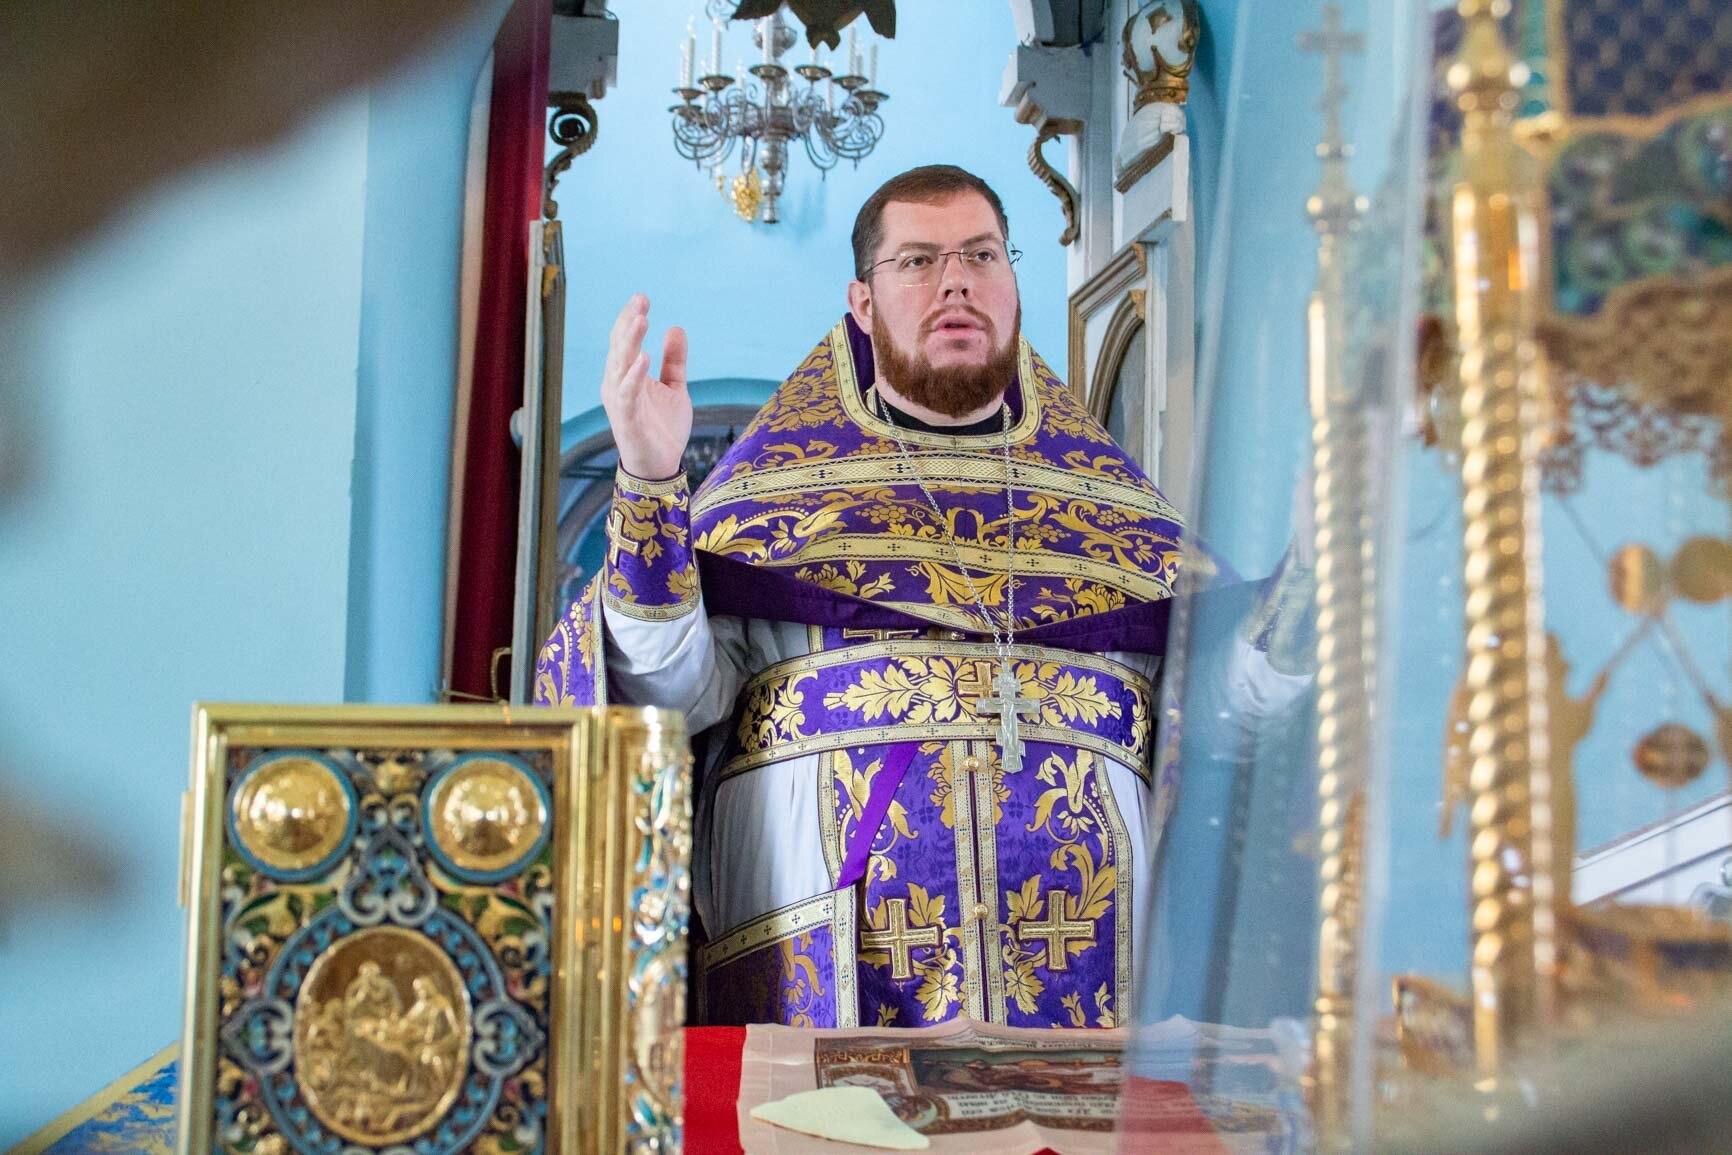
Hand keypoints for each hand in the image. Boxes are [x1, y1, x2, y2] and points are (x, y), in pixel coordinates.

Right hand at [601, 294, 691, 480]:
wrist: (661, 466)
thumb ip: (675, 360)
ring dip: (630, 342)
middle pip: (619, 347)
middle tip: (641, 300)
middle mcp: (617, 384)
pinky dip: (634, 376)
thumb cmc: (663, 429)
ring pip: (620, 365)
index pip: (624, 341)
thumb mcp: (674, 387)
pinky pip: (627, 393)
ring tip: (642, 320)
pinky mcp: (626, 419)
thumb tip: (676, 327)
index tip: (642, 298)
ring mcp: (620, 401)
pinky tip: (644, 358)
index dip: (630, 319)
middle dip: (629, 323)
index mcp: (626, 375)